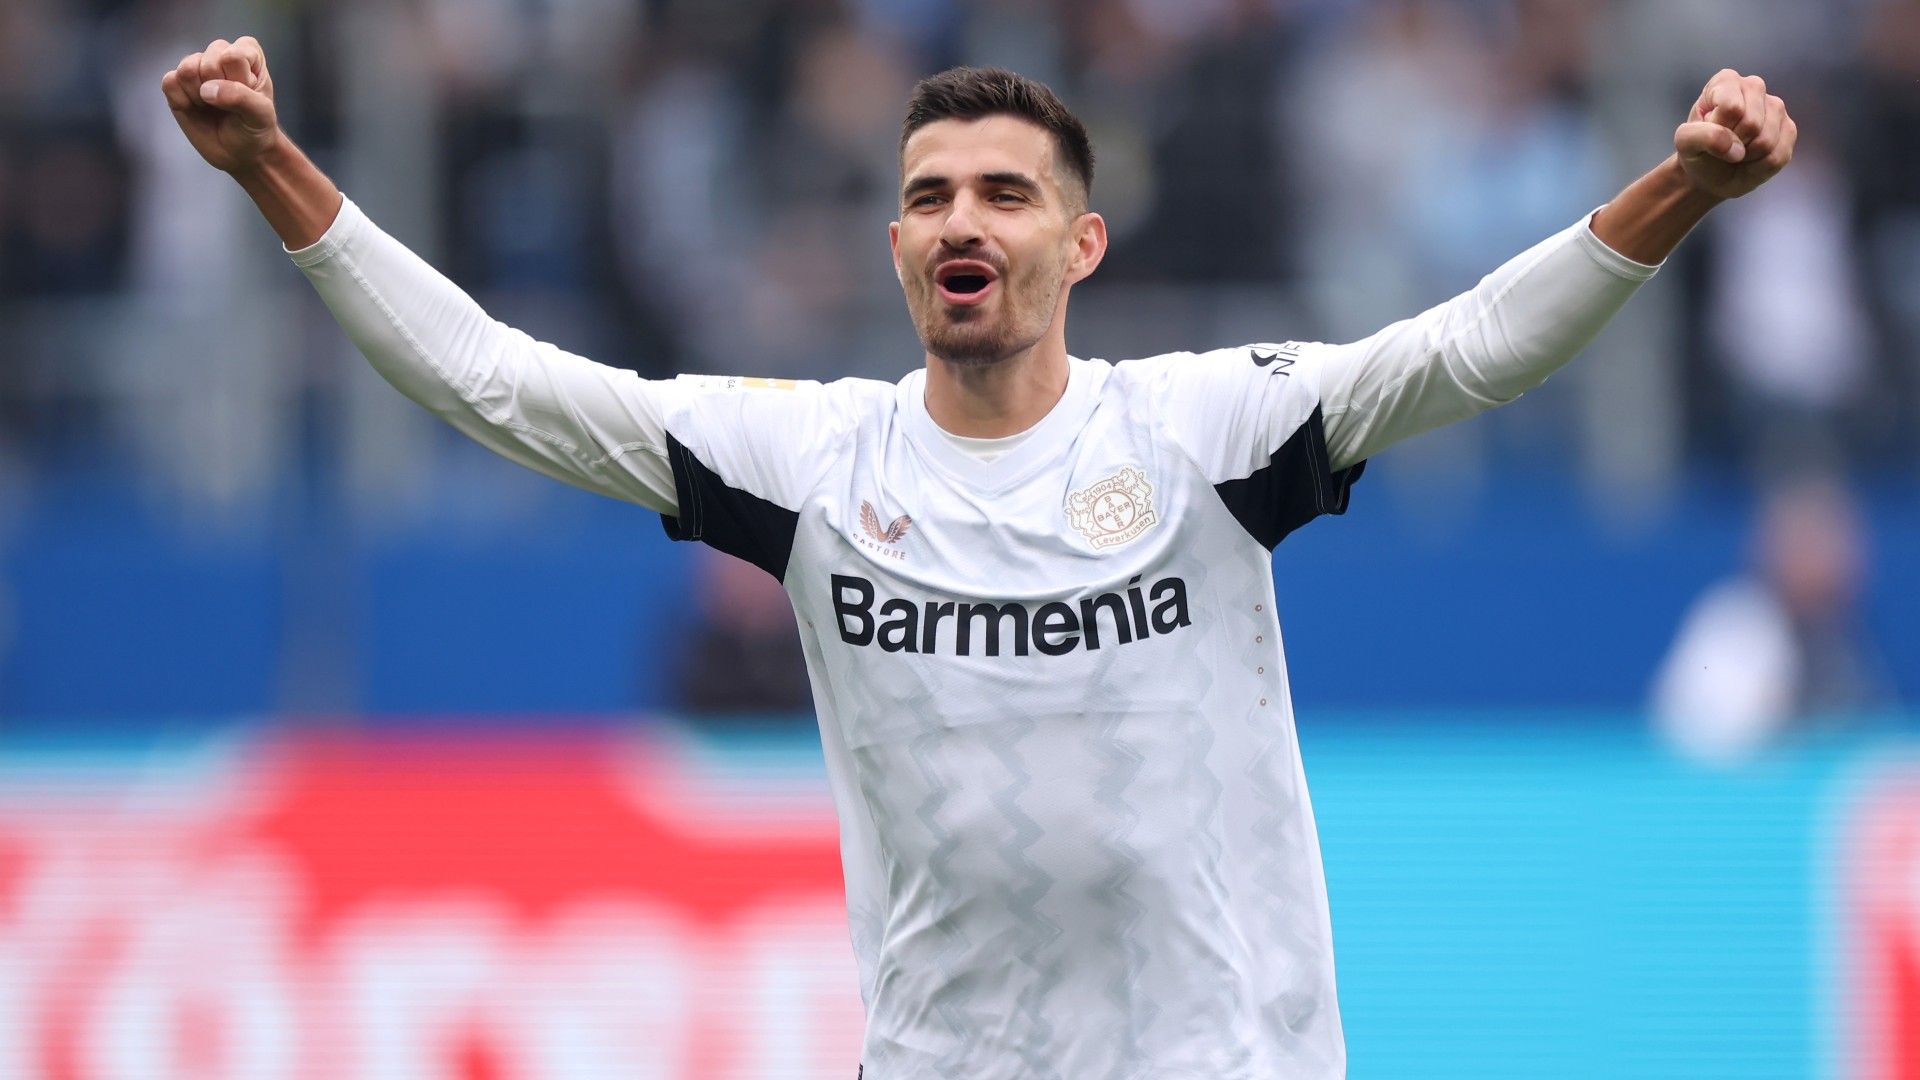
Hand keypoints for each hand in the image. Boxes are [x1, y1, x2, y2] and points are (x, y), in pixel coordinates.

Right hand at [160, 36, 280, 174]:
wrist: (241, 153)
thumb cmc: (255, 128)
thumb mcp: (262, 115)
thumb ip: (241, 97)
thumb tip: (207, 90)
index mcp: (247, 53)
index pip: (234, 55)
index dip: (238, 81)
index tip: (248, 96)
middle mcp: (219, 54)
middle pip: (208, 61)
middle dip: (219, 90)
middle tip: (229, 106)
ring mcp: (196, 68)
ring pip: (186, 69)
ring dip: (199, 95)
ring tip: (212, 106)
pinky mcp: (177, 83)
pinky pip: (169, 82)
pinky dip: (182, 101)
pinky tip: (195, 109)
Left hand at [1674, 69, 1796, 199]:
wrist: (1711, 174)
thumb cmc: (1698, 151)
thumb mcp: (1684, 142)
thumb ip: (1702, 136)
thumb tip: (1734, 147)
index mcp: (1725, 81)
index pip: (1731, 107)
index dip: (1719, 129)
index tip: (1710, 132)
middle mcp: (1754, 87)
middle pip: (1751, 123)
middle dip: (1734, 143)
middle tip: (1724, 146)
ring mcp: (1775, 107)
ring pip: (1766, 141)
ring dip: (1746, 156)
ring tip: (1736, 153)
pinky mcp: (1788, 129)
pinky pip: (1778, 155)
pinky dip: (1759, 166)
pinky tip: (1751, 159)